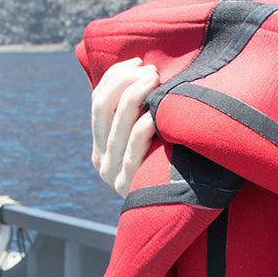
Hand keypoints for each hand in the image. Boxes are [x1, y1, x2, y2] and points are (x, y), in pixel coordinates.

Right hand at [90, 58, 159, 196]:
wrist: (179, 215)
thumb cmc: (171, 171)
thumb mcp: (148, 146)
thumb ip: (138, 121)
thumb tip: (145, 74)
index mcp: (99, 148)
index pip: (98, 102)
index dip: (116, 77)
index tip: (138, 61)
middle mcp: (101, 160)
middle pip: (103, 107)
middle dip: (125, 81)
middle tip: (151, 70)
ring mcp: (113, 174)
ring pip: (118, 123)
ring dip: (137, 94)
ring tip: (157, 80)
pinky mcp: (130, 184)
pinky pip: (134, 147)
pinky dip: (145, 125)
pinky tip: (157, 112)